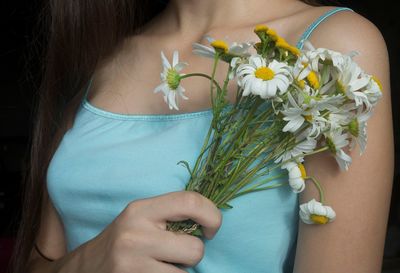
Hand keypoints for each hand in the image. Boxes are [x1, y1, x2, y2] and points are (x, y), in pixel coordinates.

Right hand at [65, 191, 221, 272]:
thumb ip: (170, 213)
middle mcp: (136, 234)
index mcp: (141, 210)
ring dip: (180, 272)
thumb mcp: (142, 218)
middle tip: (176, 254)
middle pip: (194, 248)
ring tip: (162, 266)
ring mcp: (133, 263)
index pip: (190, 201)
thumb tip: (211, 218)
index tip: (211, 229)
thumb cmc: (124, 240)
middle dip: (192, 255)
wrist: (87, 268)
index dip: (212, 215)